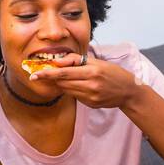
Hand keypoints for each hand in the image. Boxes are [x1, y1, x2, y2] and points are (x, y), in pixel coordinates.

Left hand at [27, 53, 142, 108]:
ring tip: (61, 79)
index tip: (35, 74)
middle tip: (40, 75)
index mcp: (92, 72)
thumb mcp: (98, 62)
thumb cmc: (113, 73)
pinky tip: (77, 86)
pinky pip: (75, 96)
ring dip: (61, 84)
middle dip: (51, 79)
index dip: (48, 74)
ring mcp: (90, 97)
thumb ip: (77, 60)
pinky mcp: (91, 104)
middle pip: (63, 83)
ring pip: (67, 90)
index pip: (64, 73)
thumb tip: (58, 61)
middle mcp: (90, 85)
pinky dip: (72, 90)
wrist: (128, 91)